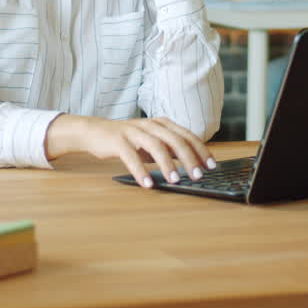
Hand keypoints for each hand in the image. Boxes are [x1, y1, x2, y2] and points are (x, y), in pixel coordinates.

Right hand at [45, 114, 216, 187]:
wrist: (96, 131)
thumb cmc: (129, 140)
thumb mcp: (152, 141)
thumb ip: (170, 149)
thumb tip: (193, 164)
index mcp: (162, 123)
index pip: (187, 135)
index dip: (200, 150)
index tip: (211, 166)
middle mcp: (150, 125)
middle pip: (175, 140)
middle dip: (189, 158)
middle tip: (198, 176)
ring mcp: (134, 131)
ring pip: (155, 146)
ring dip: (167, 165)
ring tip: (175, 181)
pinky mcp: (118, 141)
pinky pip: (131, 156)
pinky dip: (141, 171)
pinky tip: (147, 184)